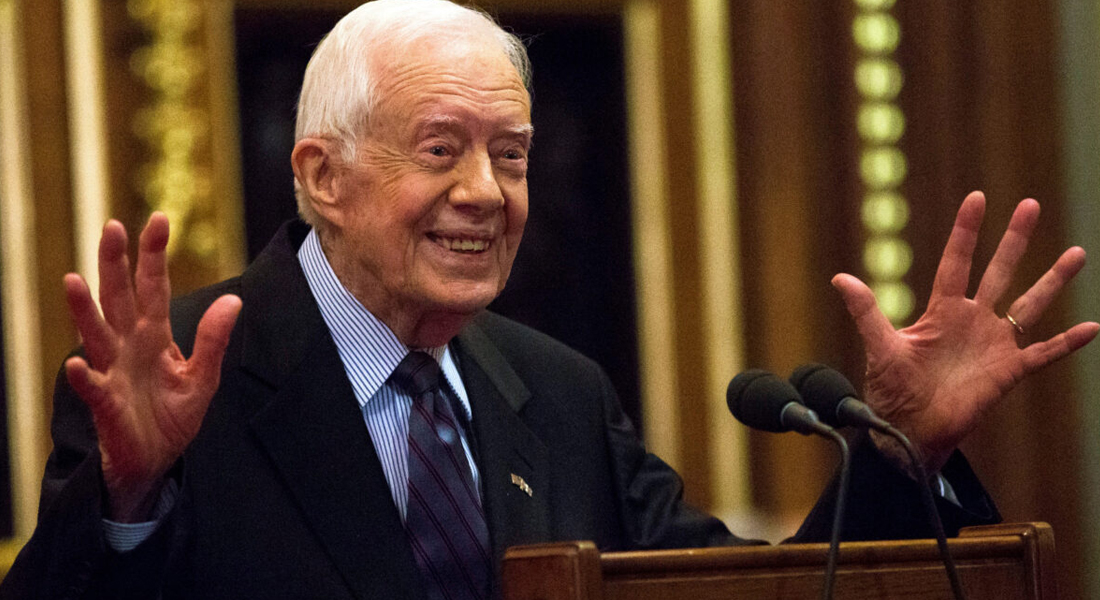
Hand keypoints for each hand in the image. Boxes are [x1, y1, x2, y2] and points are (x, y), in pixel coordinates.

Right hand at [63, 213, 240, 521]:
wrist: (154, 461)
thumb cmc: (172, 417)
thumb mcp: (202, 377)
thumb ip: (213, 339)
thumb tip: (233, 299)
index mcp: (154, 337)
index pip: (154, 288)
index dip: (155, 255)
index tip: (159, 219)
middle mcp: (128, 347)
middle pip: (119, 298)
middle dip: (115, 264)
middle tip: (112, 226)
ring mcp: (113, 372)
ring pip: (96, 334)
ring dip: (85, 309)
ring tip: (73, 279)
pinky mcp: (106, 404)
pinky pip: (93, 388)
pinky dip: (84, 377)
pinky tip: (76, 363)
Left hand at [832, 191, 1098, 471]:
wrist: (909, 429)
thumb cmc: (892, 390)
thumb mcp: (880, 347)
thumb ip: (866, 312)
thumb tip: (840, 278)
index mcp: (942, 310)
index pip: (957, 261)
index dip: (966, 231)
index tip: (976, 198)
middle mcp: (972, 320)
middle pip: (999, 271)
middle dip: (1014, 239)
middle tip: (1030, 204)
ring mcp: (993, 344)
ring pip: (1029, 305)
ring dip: (1052, 281)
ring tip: (1076, 254)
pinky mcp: (1008, 372)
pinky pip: (1043, 354)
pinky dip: (1066, 343)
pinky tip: (1091, 327)